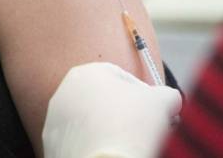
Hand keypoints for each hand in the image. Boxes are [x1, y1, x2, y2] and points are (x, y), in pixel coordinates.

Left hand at [42, 62, 181, 157]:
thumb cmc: (133, 125)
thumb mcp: (162, 100)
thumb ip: (167, 93)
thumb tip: (170, 101)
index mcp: (87, 72)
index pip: (122, 77)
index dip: (142, 92)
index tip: (152, 108)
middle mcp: (65, 92)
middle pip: (105, 98)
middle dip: (126, 110)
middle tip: (143, 125)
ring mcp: (55, 120)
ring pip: (92, 119)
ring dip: (110, 126)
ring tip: (128, 140)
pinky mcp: (52, 145)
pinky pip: (80, 139)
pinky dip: (95, 143)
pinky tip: (112, 151)